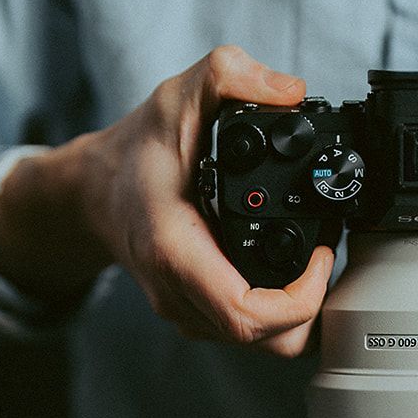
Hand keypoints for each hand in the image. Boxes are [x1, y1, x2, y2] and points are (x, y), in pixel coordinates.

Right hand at [0, 45, 333, 356]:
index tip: (320, 255)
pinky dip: (277, 309)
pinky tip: (287, 272)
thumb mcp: (178, 95)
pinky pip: (247, 330)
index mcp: (175, 251)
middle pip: (266, 341)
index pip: (246, 314)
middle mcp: (179, 293)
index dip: (300, 299)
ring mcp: (187, 310)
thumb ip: (230, 74)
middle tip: (324, 259)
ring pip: (261, 343)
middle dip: (310, 309)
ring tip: (311, 263)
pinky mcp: (196, 314)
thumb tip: (290, 90)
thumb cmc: (135, 151)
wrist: (93, 191)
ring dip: (296, 311)